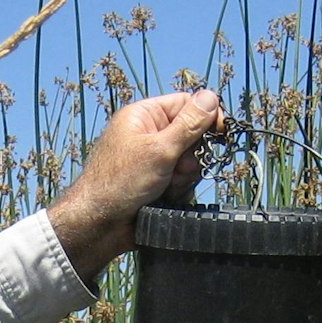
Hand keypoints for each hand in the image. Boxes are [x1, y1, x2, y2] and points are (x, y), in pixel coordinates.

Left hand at [47, 90, 225, 281]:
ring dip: (184, 177)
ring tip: (165, 187)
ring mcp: (154, 160)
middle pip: (192, 135)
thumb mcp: (160, 149)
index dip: (206, 116)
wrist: (100, 226)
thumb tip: (211, 97)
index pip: (186, 104)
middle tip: (177, 169)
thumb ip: (189, 125)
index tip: (221, 131)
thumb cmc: (120, 183)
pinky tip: (164, 199)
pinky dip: (178, 190)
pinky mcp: (158, 182)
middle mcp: (150, 134)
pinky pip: (182, 181)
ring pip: (190, 161)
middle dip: (191, 155)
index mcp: (144, 116)